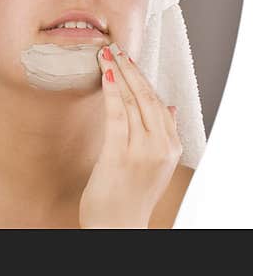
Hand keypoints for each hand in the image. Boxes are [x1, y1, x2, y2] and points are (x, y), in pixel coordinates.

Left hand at [79, 42, 181, 228]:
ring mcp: (142, 151)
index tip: (129, 59)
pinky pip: (117, 116)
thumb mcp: (154, 164)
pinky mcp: (120, 155)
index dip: (143, 78)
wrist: (118, 227)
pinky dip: (112, 93)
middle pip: (147, 98)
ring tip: (106, 54)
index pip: (159, 103)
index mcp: (170, 148)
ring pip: (133, 102)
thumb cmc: (130, 195)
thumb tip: (169, 108)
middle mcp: (160, 147)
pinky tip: (105, 76)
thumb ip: (162, 136)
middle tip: (116, 48)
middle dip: (131, 69)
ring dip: (119, 73)